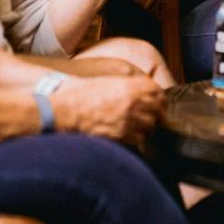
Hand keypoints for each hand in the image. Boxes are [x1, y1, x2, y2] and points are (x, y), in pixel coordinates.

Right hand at [49, 74, 163, 144]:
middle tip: (154, 118)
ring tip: (141, 130)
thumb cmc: (78, 96)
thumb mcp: (103, 82)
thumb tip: (136, 91)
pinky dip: (138, 141)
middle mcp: (132, 101)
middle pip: (157, 109)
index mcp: (128, 86)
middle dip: (157, 114)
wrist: (65, 113)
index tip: (159, 102)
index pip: (156, 90)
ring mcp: (128, 119)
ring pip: (150, 126)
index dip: (159, 97)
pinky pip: (140, 140)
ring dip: (147, 128)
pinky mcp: (122, 136)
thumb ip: (123, 86)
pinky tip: (132, 139)